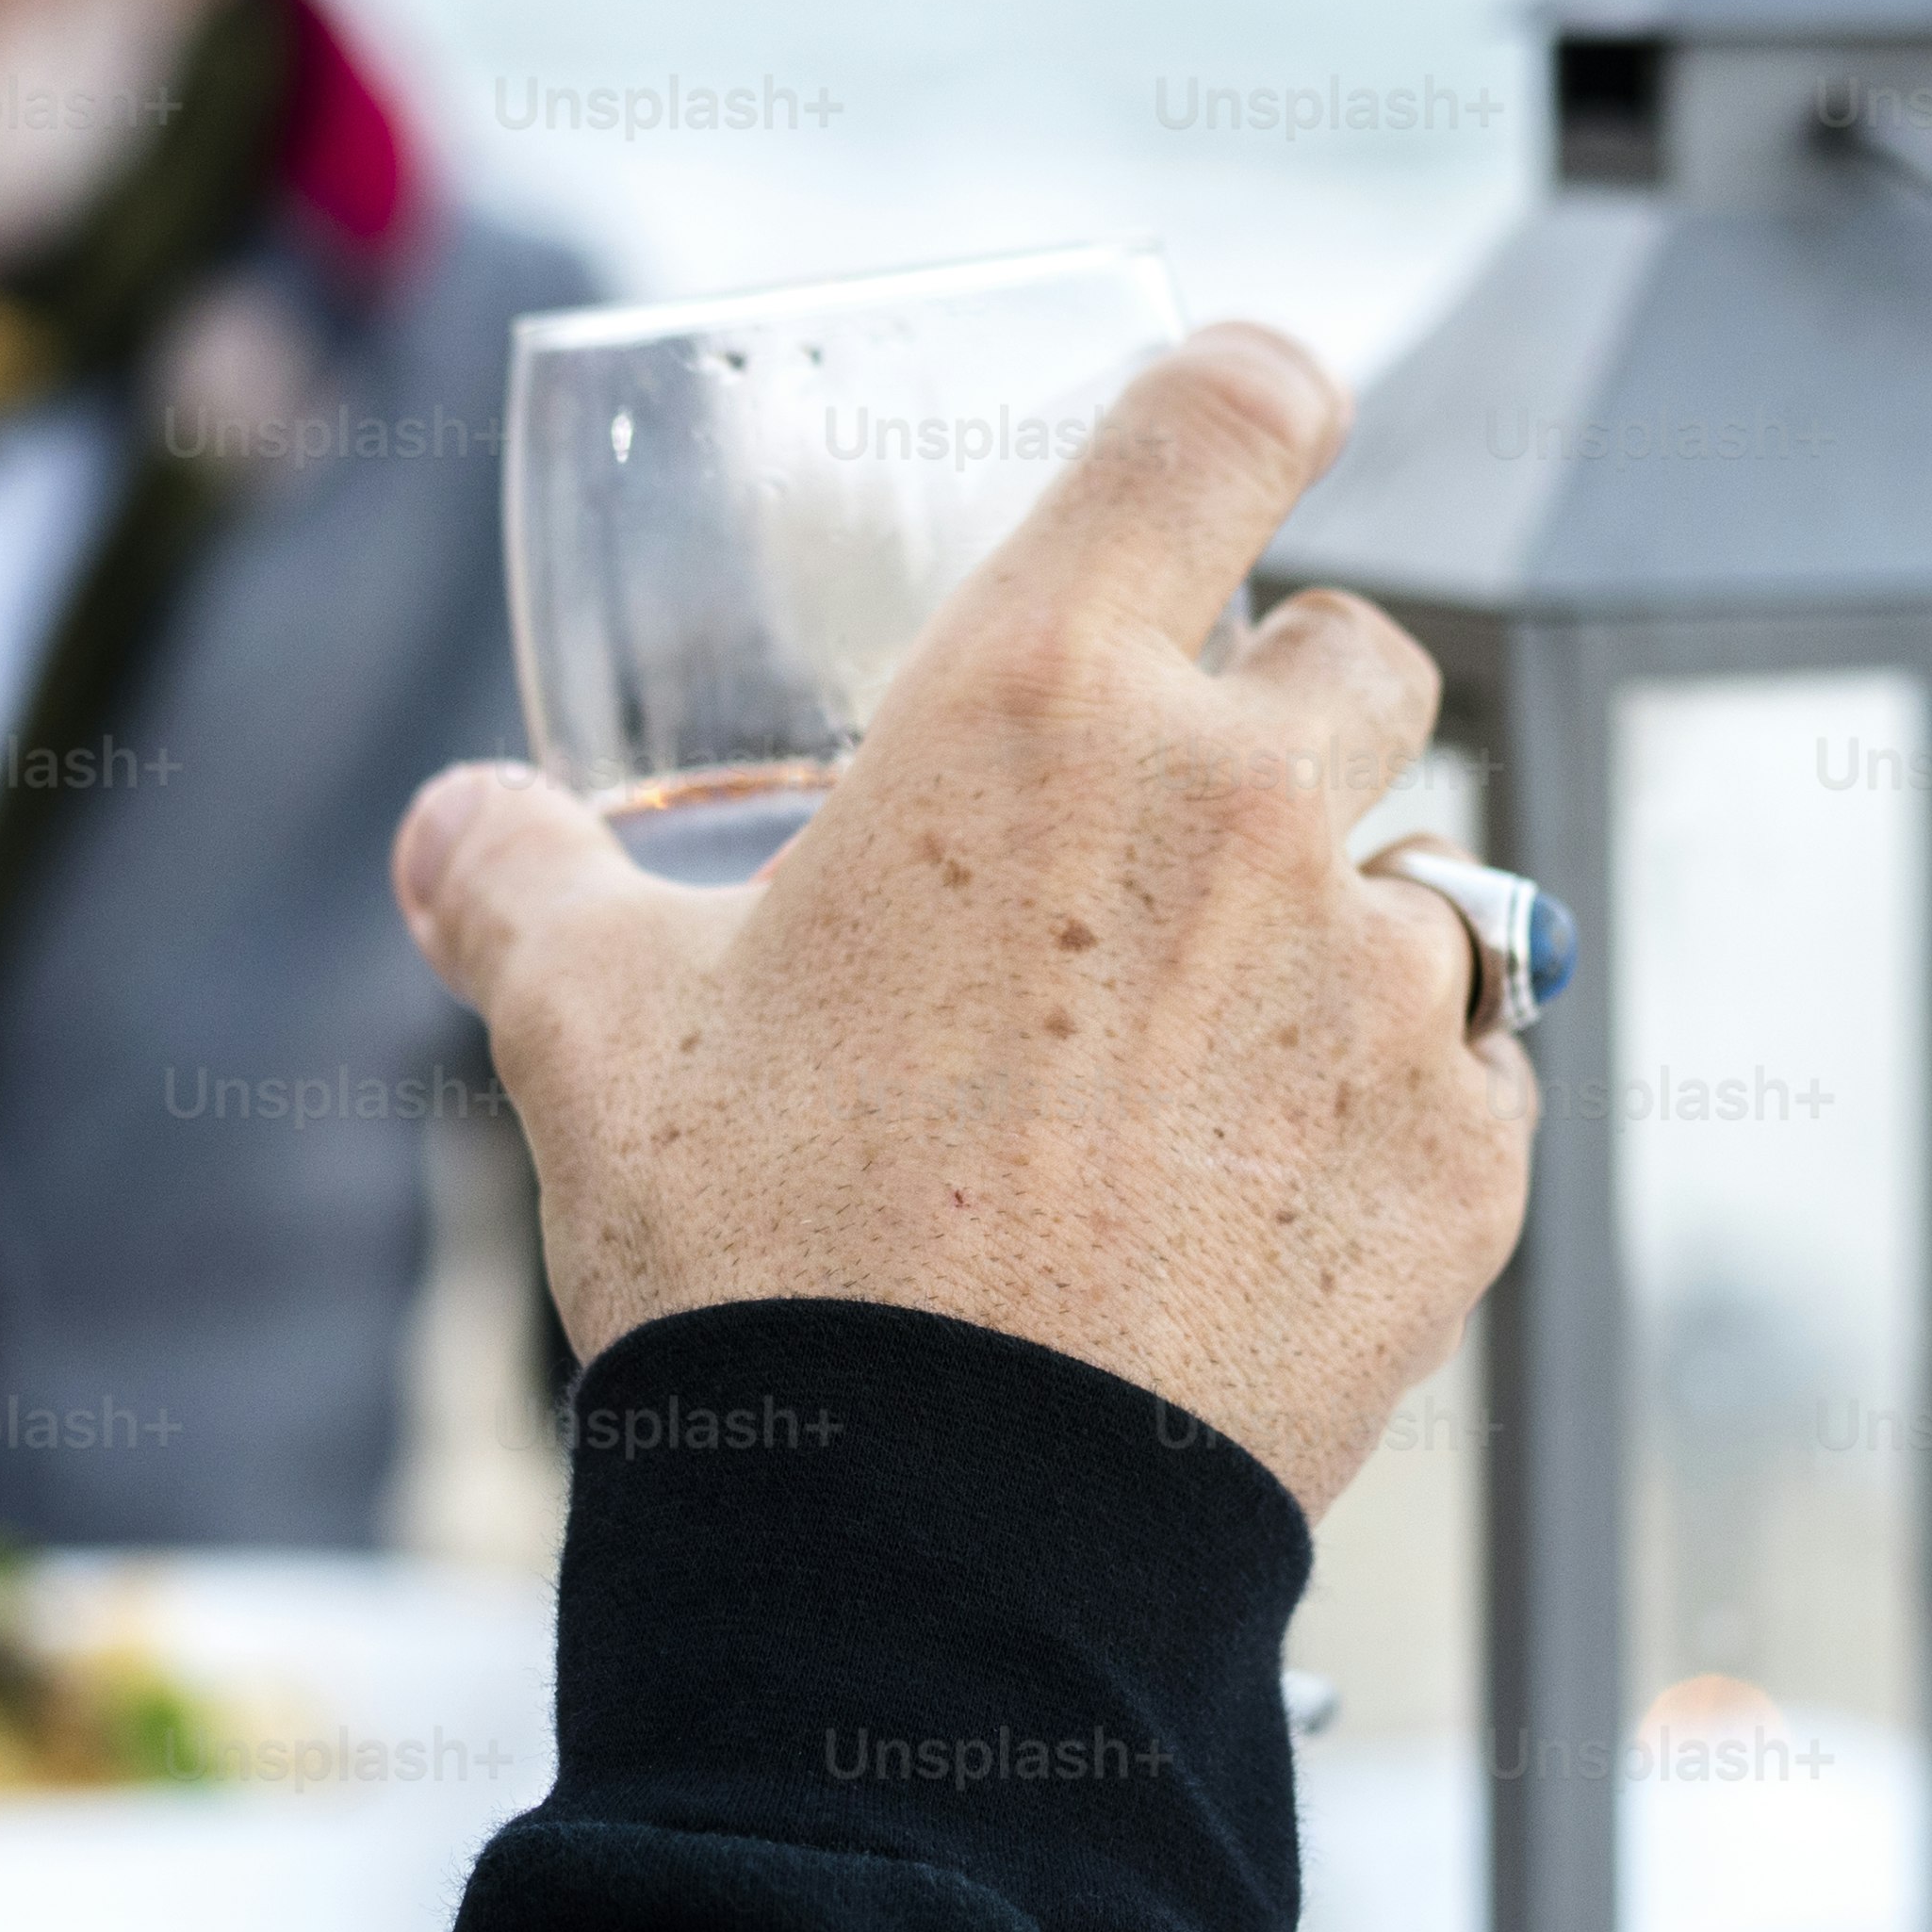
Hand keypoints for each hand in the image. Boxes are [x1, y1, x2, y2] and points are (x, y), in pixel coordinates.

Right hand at [391, 322, 1539, 1511]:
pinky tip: (1270, 1197)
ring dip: (1350, 929)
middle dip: (1292, 705)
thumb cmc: (757, 1258)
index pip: (1217, 417)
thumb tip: (454, 828)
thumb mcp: (590, 1036)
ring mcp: (1380, 988)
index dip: (1252, 389)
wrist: (921, 1542)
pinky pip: (1477, 1079)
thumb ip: (521, 887)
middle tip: (1183, 821)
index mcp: (1038, 703)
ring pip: (1437, 877)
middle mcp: (1244, 804)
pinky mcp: (1462, 1164)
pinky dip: (1400, 1115)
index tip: (1264, 405)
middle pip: (1364, 651)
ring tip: (1212, 1054)